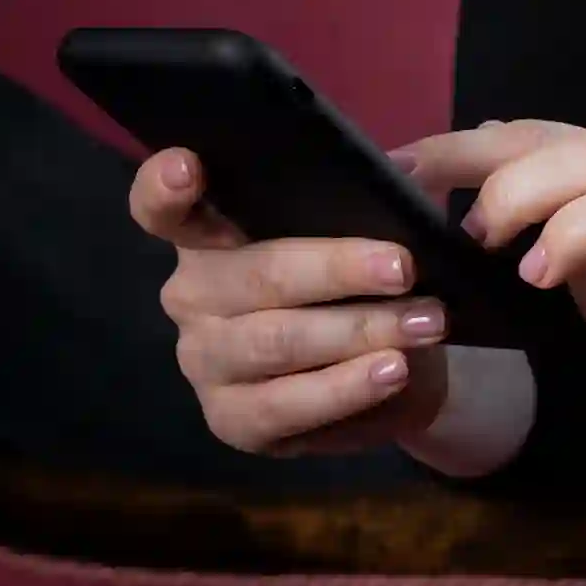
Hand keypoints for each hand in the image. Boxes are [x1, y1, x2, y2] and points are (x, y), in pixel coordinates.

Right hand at [129, 148, 450, 454]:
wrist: (400, 371)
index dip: (164, 186)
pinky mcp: (231, 419)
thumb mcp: (369, 232)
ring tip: (424, 323)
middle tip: (403, 267)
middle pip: (256, 274)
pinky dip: (347, 387)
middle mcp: (190, 294)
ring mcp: (204, 359)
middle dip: (337, 270)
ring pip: (277, 340)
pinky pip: (286, 404)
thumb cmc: (367, 285)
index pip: (161, 207)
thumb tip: (394, 173)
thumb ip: (366, 199)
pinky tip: (392, 371)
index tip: (189, 166)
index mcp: (207, 235)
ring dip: (358, 331)